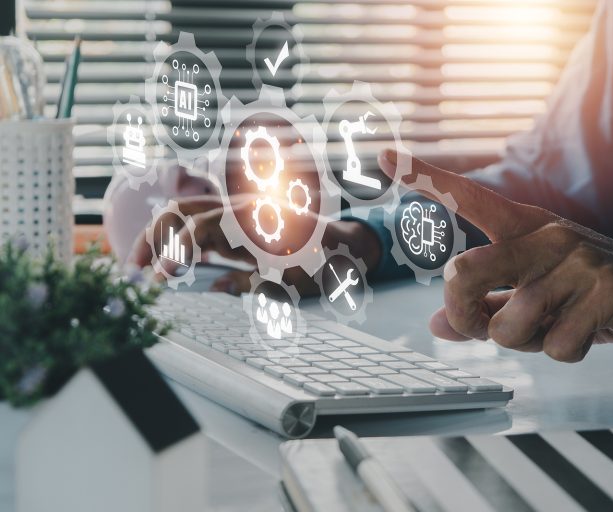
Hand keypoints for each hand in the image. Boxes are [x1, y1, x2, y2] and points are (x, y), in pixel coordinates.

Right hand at [126, 194, 380, 294]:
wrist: (344, 246)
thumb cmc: (322, 264)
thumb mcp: (289, 283)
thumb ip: (248, 284)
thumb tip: (211, 290)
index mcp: (254, 220)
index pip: (201, 226)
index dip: (177, 248)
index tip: (162, 276)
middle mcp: (241, 208)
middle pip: (183, 210)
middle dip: (154, 238)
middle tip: (135, 273)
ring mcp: (237, 211)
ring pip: (185, 211)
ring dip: (161, 234)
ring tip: (142, 265)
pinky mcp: (235, 222)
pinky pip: (197, 220)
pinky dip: (177, 236)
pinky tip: (166, 260)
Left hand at [378, 149, 612, 361]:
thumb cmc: (592, 299)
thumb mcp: (536, 301)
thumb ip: (485, 309)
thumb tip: (436, 324)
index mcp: (529, 228)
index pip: (470, 198)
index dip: (425, 178)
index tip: (384, 158)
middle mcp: (548, 235)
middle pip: (466, 273)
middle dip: (463, 314)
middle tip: (479, 328)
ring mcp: (580, 260)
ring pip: (510, 324)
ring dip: (526, 343)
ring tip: (558, 327)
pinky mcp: (609, 290)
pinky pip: (558, 345)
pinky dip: (566, 354)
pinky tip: (592, 334)